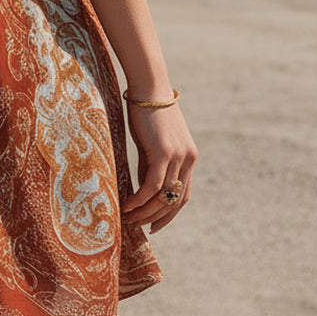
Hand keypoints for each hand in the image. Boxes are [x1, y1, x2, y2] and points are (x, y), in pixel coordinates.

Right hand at [121, 97, 197, 233]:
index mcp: (189, 157)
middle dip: (158, 218)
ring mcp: (178, 156)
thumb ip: (152, 165)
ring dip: (145, 211)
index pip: (183, 195)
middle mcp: (188, 159)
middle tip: (140, 228)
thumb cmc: (146, 111)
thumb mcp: (152, 142)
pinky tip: (127, 205)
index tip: (154, 225)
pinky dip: (140, 199)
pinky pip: (152, 185)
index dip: (169, 213)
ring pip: (163, 195)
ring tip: (128, 218)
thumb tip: (144, 190)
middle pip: (175, 200)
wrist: (148, 87)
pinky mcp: (164, 152)